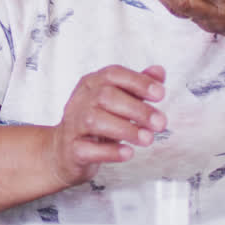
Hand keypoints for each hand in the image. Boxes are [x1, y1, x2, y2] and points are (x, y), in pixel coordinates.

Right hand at [46, 65, 167, 187]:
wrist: (65, 150)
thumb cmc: (96, 121)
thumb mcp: (117, 100)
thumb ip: (137, 86)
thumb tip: (159, 72)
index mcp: (92, 83)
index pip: (113, 74)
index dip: (138, 82)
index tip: (160, 94)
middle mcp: (80, 100)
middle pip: (105, 97)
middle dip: (137, 109)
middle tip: (160, 122)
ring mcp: (74, 124)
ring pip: (95, 121)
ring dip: (126, 129)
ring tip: (147, 138)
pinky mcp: (72, 149)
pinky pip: (88, 149)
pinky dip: (110, 152)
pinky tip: (128, 152)